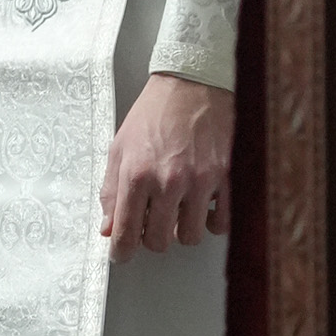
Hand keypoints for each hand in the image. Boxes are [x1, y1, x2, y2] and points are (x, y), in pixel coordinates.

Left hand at [100, 74, 233, 258]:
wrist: (194, 81)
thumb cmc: (156, 111)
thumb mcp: (121, 145)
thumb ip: (112, 189)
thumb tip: (108, 226)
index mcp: (137, 173)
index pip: (125, 233)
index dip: (121, 251)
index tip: (121, 255)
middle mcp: (168, 180)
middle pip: (158, 241)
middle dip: (152, 236)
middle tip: (153, 221)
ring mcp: (201, 180)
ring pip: (189, 236)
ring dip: (182, 228)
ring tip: (179, 208)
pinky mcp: (227, 177)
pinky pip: (219, 222)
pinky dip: (210, 220)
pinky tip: (203, 204)